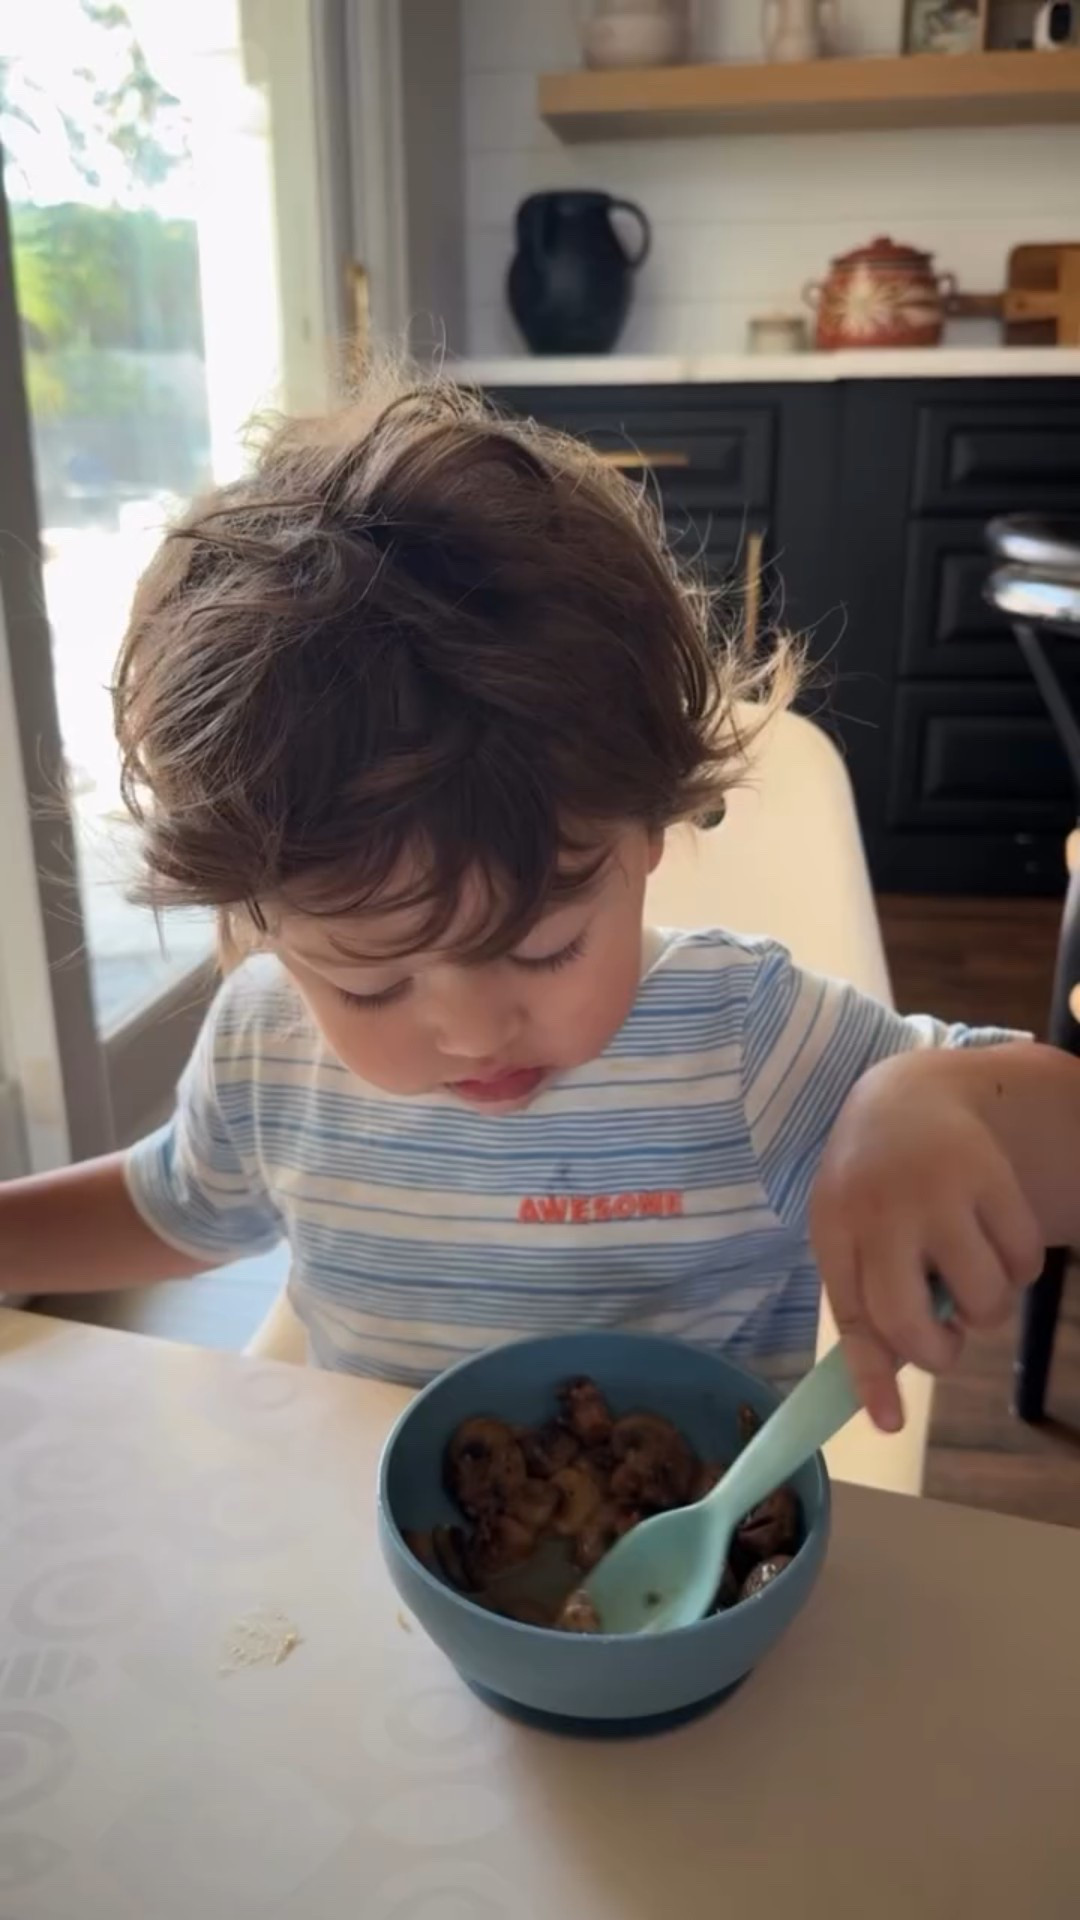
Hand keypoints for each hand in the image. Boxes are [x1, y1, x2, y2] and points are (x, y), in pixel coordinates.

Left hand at [809, 1050, 1043, 1432]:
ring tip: (971, 1277)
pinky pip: (1025, 1262)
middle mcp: (881, 1212)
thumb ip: (866, 1310)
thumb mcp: (849, 1237)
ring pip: (983, 1300)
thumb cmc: (871, 1190)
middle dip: (939, 1352)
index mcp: (835, 1230)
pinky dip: (1021, 1269)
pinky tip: (997, 1241)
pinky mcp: (990, 1176)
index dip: (871, 1375)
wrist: (905, 1099)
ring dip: (988, 1310)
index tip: (891, 1424)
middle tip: (948, 1339)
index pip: (852, 1315)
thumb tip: (884, 1412)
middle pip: (911, 1321)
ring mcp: (938, 1192)